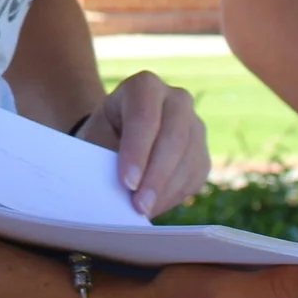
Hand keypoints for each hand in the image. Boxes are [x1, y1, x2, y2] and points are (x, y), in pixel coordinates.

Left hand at [75, 71, 209, 217]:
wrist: (116, 136)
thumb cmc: (102, 135)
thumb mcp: (95, 139)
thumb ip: (104, 159)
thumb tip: (113, 194)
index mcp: (144, 86)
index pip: (144, 116)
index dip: (137, 151)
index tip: (126, 182)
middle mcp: (175, 99)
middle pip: (173, 136)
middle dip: (156, 175)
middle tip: (139, 205)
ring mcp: (194, 124)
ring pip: (189, 157)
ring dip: (166, 189)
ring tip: (144, 211)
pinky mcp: (202, 151)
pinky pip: (196, 175)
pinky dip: (175, 195)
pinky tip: (155, 206)